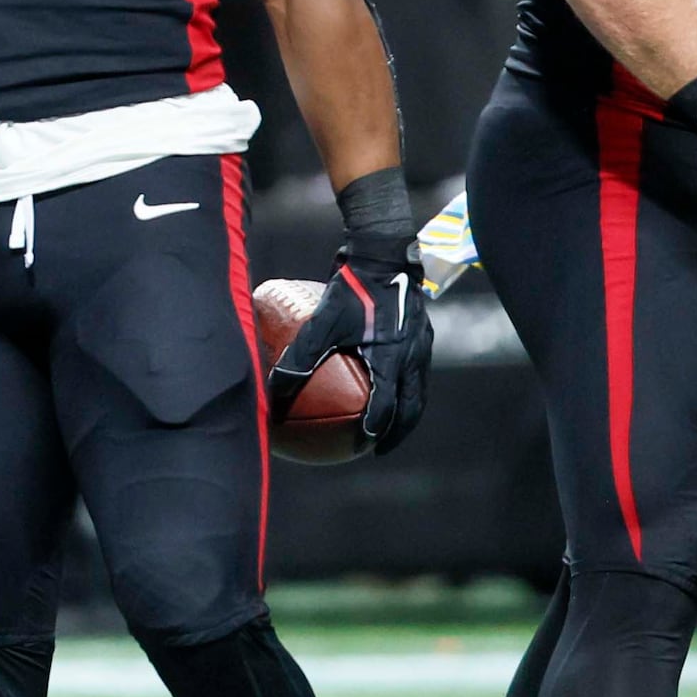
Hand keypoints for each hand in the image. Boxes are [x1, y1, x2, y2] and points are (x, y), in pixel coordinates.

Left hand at [267, 249, 432, 455]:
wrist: (385, 249)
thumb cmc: (353, 287)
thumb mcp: (322, 322)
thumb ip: (300, 357)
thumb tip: (275, 390)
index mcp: (394, 357)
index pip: (388, 404)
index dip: (377, 428)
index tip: (364, 445)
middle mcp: (414, 354)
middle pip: (412, 405)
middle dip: (398, 429)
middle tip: (380, 447)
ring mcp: (421, 342)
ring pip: (418, 388)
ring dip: (405, 409)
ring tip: (389, 423)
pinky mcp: (420, 330)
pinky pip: (415, 367)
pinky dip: (404, 383)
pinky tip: (385, 379)